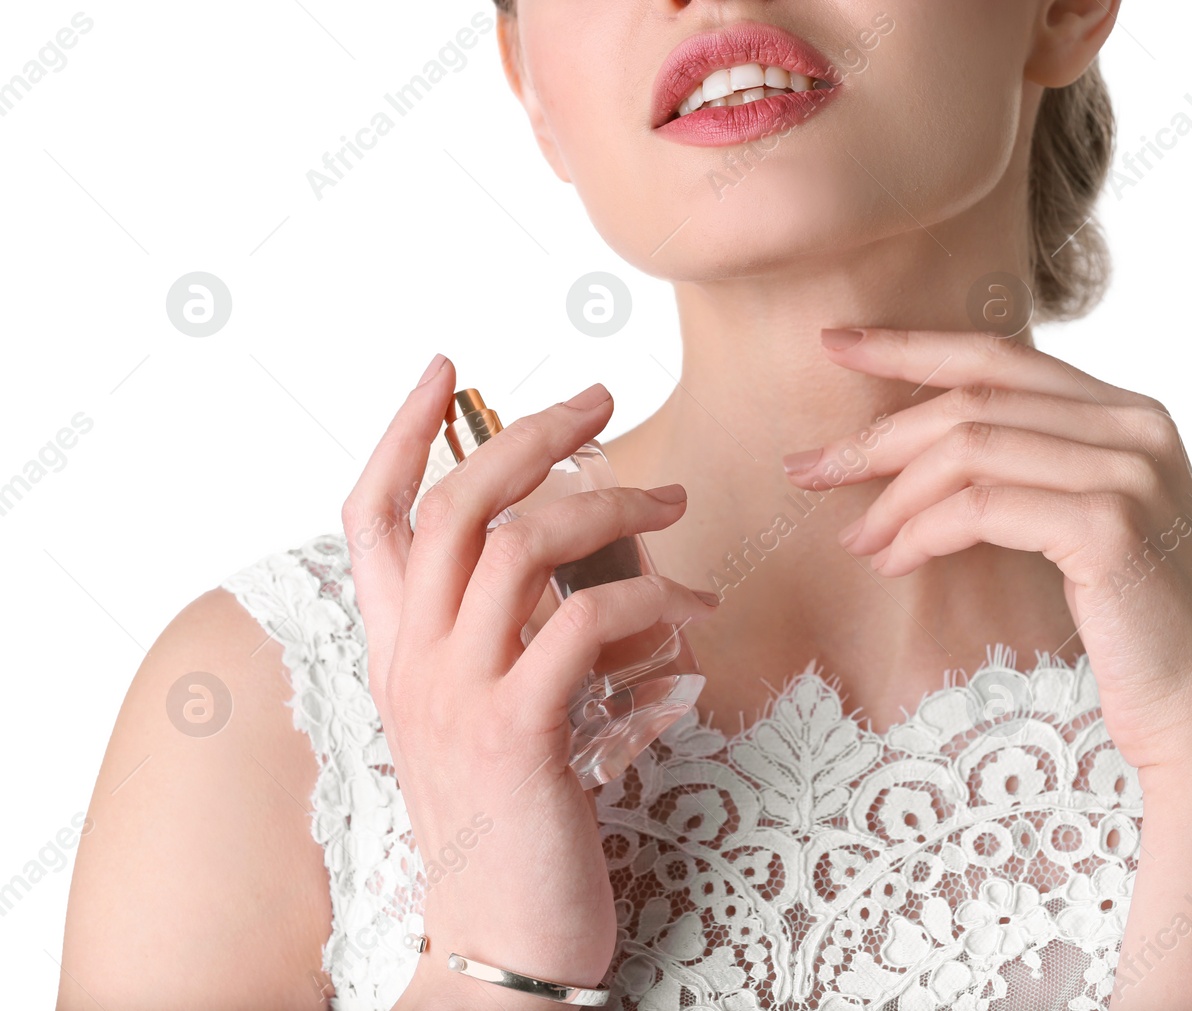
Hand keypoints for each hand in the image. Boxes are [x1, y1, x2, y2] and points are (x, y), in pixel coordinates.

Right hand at [341, 355, 717, 993]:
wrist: (503, 944)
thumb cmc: (519, 828)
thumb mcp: (509, 721)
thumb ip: (536, 647)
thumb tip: (616, 585)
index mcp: (402, 653)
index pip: (372, 516)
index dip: (403, 431)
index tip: (449, 365)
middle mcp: (415, 664)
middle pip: (455, 505)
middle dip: (530, 433)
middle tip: (603, 400)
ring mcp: (458, 697)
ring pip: (520, 548)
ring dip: (610, 507)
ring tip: (675, 505)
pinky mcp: (519, 737)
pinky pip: (580, 627)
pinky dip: (645, 602)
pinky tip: (690, 613)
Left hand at [781, 328, 1191, 769]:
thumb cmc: (1139, 638)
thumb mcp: (1091, 533)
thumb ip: (1041, 475)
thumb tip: (930, 453)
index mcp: (1132, 415)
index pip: (1002, 354)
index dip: (910, 344)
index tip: (835, 343)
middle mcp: (1139, 427)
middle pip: (974, 395)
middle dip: (877, 430)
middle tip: (805, 468)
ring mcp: (1129, 472)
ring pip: (969, 446)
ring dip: (892, 494)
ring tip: (854, 540)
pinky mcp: (1109, 527)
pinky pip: (981, 507)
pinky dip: (922, 530)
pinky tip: (893, 562)